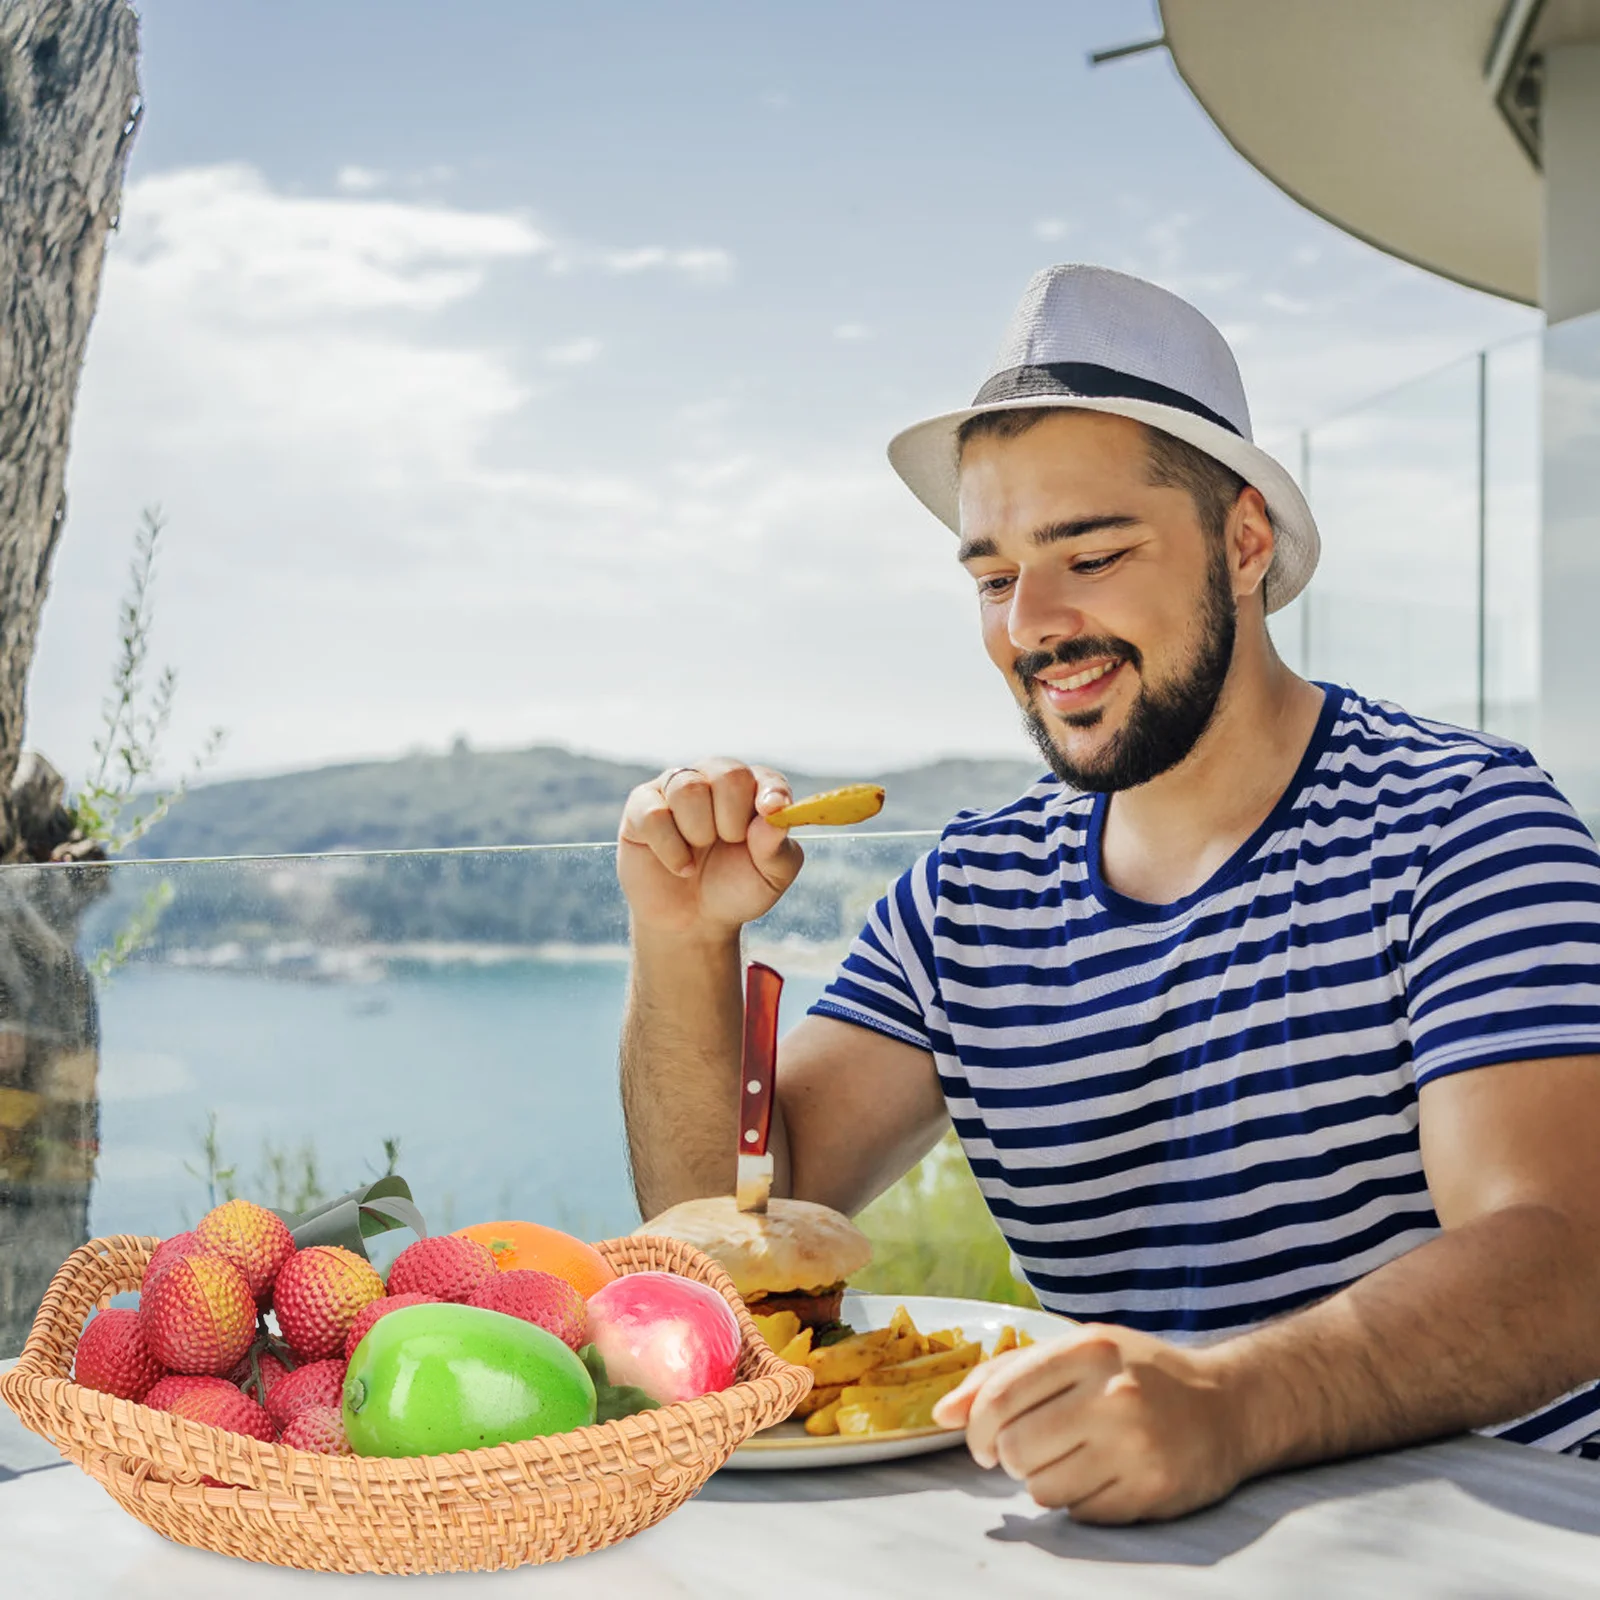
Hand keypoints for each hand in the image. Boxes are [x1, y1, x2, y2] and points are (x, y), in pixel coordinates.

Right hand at [617, 759, 803, 934]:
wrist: (692, 921)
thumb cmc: (734, 889)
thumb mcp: (769, 878)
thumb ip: (777, 848)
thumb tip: (775, 813)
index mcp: (753, 791)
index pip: (767, 778)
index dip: (771, 792)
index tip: (770, 811)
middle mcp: (714, 780)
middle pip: (728, 773)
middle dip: (732, 818)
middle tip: (729, 843)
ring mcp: (676, 789)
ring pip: (688, 788)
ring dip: (699, 832)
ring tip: (700, 855)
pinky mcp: (642, 807)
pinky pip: (654, 814)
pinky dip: (671, 848)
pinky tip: (680, 866)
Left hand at [931, 1324, 1243, 1522]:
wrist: (1228, 1405)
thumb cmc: (1136, 1373)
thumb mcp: (1075, 1350)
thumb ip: (1004, 1375)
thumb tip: (940, 1414)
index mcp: (1088, 1349)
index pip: (999, 1397)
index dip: (977, 1428)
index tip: (982, 1440)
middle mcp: (1113, 1395)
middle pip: (1016, 1449)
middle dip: (1010, 1458)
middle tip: (1028, 1451)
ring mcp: (1137, 1447)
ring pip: (1042, 1489)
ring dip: (1043, 1480)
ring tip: (1071, 1458)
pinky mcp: (1154, 1493)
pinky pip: (1080, 1514)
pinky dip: (1078, 1500)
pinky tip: (1103, 1475)